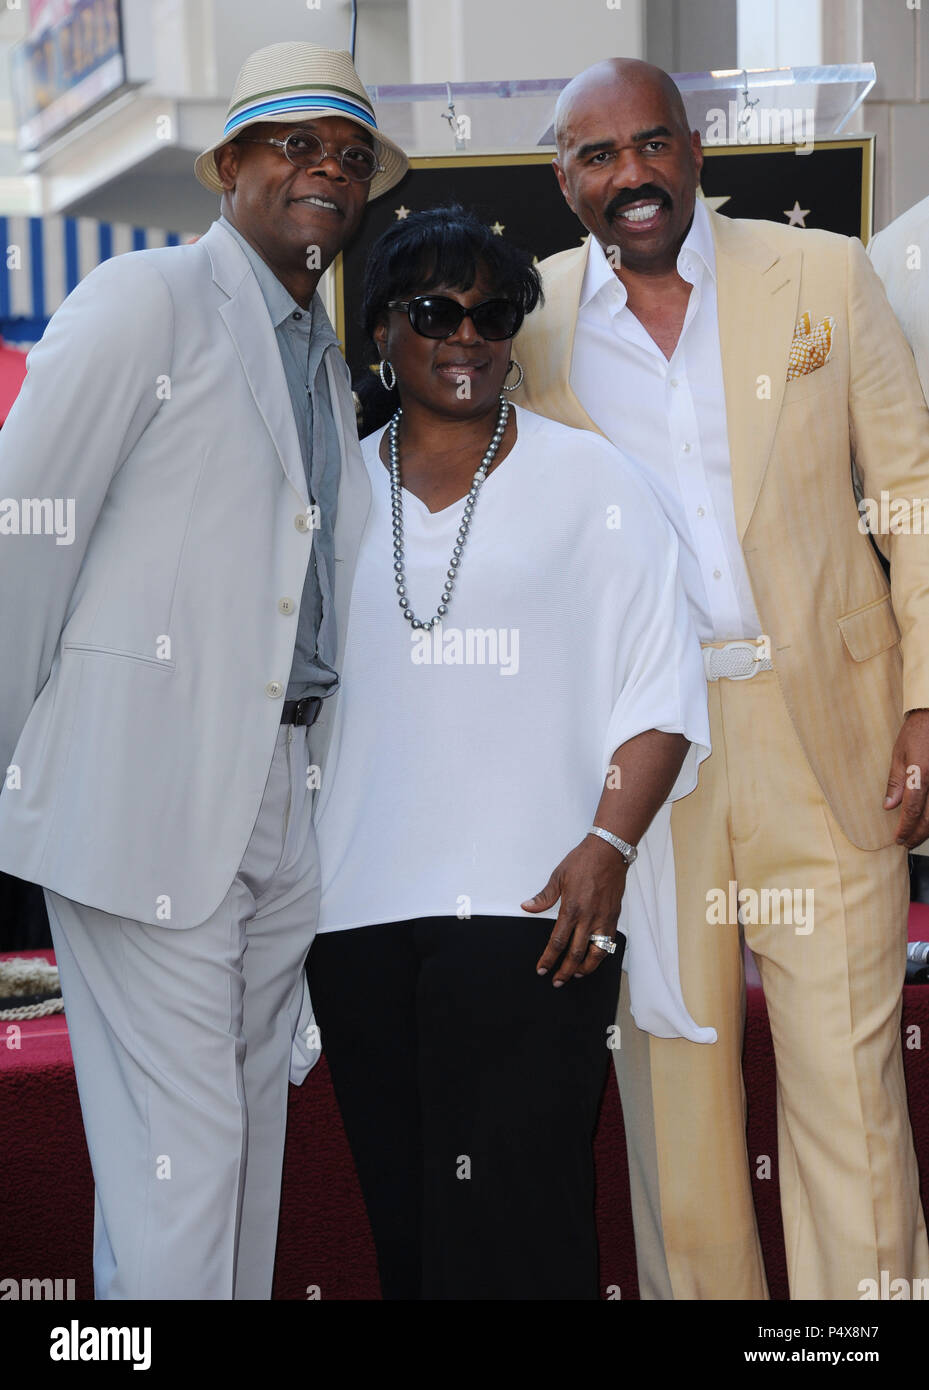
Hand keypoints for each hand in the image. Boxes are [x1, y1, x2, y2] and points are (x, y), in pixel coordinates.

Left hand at [522, 835, 627, 985]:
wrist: (609, 852)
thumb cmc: (583, 862)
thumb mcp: (558, 877)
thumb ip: (544, 897)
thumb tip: (527, 907)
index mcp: (571, 909)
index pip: (557, 942)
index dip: (549, 959)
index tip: (542, 969)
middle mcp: (588, 917)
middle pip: (576, 954)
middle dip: (565, 970)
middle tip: (557, 981)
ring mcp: (603, 919)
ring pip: (596, 953)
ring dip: (586, 968)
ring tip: (576, 974)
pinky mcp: (614, 917)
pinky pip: (608, 942)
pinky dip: (600, 955)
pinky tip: (593, 958)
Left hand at [884, 708, 928, 846]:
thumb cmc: (918, 732)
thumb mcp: (900, 754)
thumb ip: (896, 782)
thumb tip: (889, 806)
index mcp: (921, 774)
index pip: (912, 810)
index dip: (905, 828)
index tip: (898, 838)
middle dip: (918, 835)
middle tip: (907, 843)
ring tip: (917, 836)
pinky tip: (928, 821)